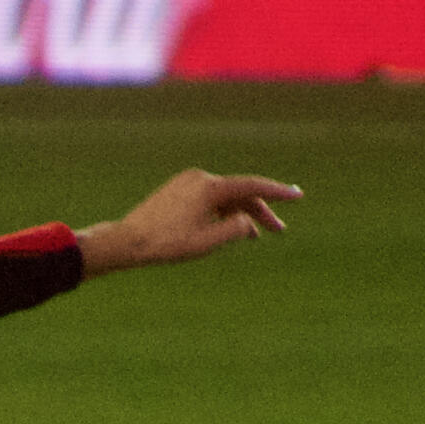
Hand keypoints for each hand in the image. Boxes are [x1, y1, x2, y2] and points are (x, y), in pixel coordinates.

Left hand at [78, 171, 301, 275]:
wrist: (126, 241)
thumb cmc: (165, 244)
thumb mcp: (205, 243)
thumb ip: (233, 230)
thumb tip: (248, 220)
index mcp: (209, 187)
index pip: (252, 186)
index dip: (278, 192)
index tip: (298, 195)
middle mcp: (200, 178)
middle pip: (240, 193)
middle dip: (260, 211)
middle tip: (279, 230)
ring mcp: (188, 182)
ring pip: (225, 197)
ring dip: (240, 215)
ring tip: (254, 236)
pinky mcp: (178, 190)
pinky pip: (209, 199)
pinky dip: (222, 212)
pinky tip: (228, 227)